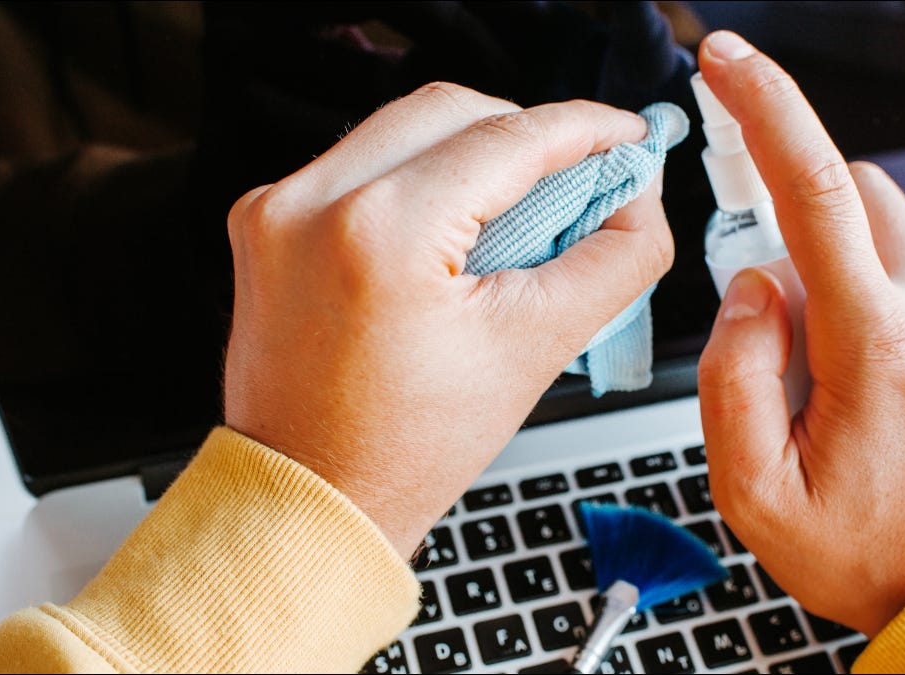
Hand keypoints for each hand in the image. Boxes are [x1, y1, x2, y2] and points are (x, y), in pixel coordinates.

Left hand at [223, 83, 672, 556]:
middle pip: (453, 111)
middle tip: (580, 174)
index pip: (508, 139)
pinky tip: (455, 225)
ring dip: (474, 150)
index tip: (626, 135)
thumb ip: (614, 260)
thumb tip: (639, 196)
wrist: (312, 497)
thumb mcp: (536, 350)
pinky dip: (420, 174)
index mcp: (380, 232)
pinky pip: (361, 162)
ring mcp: (278, 208)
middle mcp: (312, 203)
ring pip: (404, 128)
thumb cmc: (405, 449)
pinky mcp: (265, 220)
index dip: (584, 128)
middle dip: (527, 132)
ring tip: (521, 207)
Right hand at [695, 32, 904, 635]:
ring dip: (816, 246)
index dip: (765, 109)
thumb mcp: (755, 493)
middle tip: (745, 273)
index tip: (728, 63)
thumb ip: (734, 377)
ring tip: (792, 345)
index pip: (815, 192)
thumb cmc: (867, 550)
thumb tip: (746, 290)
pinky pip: (897, 262)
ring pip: (876, 219)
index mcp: (874, 344)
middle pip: (849, 187)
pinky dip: (848, 277)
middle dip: (783, 199)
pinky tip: (831, 358)